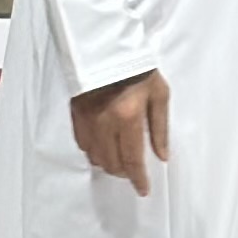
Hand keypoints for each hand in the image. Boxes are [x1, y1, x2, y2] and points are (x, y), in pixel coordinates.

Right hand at [71, 70, 170, 192]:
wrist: (108, 47)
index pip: (132, 159)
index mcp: (127, 116)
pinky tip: (104, 148)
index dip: (138, 178)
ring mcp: (87, 120)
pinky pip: (83, 145)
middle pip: (112, 163)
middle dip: (125, 173)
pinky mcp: (76, 115)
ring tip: (121, 160)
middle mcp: (104, 123)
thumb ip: (160, 128)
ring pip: (95, 158)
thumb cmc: (138, 69)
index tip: (143, 189)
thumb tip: (162, 155)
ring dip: (109, 164)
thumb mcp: (160, 94)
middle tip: (135, 172)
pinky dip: (94, 152)